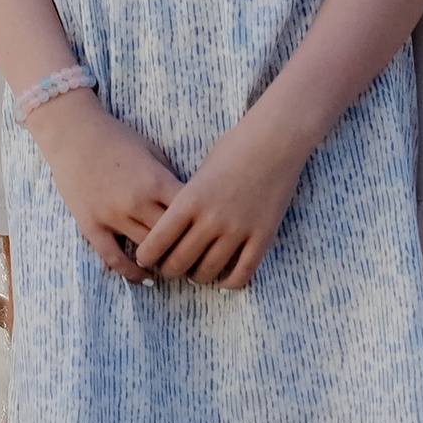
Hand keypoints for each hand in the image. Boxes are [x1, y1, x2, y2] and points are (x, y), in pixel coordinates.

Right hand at [28, 91, 184, 278]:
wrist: (73, 134)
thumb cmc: (116, 137)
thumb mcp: (151, 150)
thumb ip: (169, 176)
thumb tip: (188, 201)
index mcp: (156, 181)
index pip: (190, 214)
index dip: (202, 226)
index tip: (208, 234)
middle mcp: (137, 202)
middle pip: (171, 237)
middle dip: (185, 247)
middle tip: (196, 255)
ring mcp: (113, 217)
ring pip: (147, 250)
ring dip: (161, 259)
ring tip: (174, 266)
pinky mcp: (92, 227)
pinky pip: (114, 259)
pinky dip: (130, 272)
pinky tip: (143, 278)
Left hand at [133, 115, 310, 289]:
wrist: (277, 138)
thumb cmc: (236, 147)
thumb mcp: (201, 171)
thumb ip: (188, 201)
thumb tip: (175, 229)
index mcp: (190, 199)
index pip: (156, 242)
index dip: (146, 256)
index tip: (145, 258)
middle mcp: (211, 219)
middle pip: (178, 263)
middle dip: (168, 270)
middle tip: (169, 268)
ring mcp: (238, 230)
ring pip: (207, 272)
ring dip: (196, 277)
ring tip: (195, 272)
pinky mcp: (263, 236)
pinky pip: (242, 274)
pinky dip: (229, 283)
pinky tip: (222, 279)